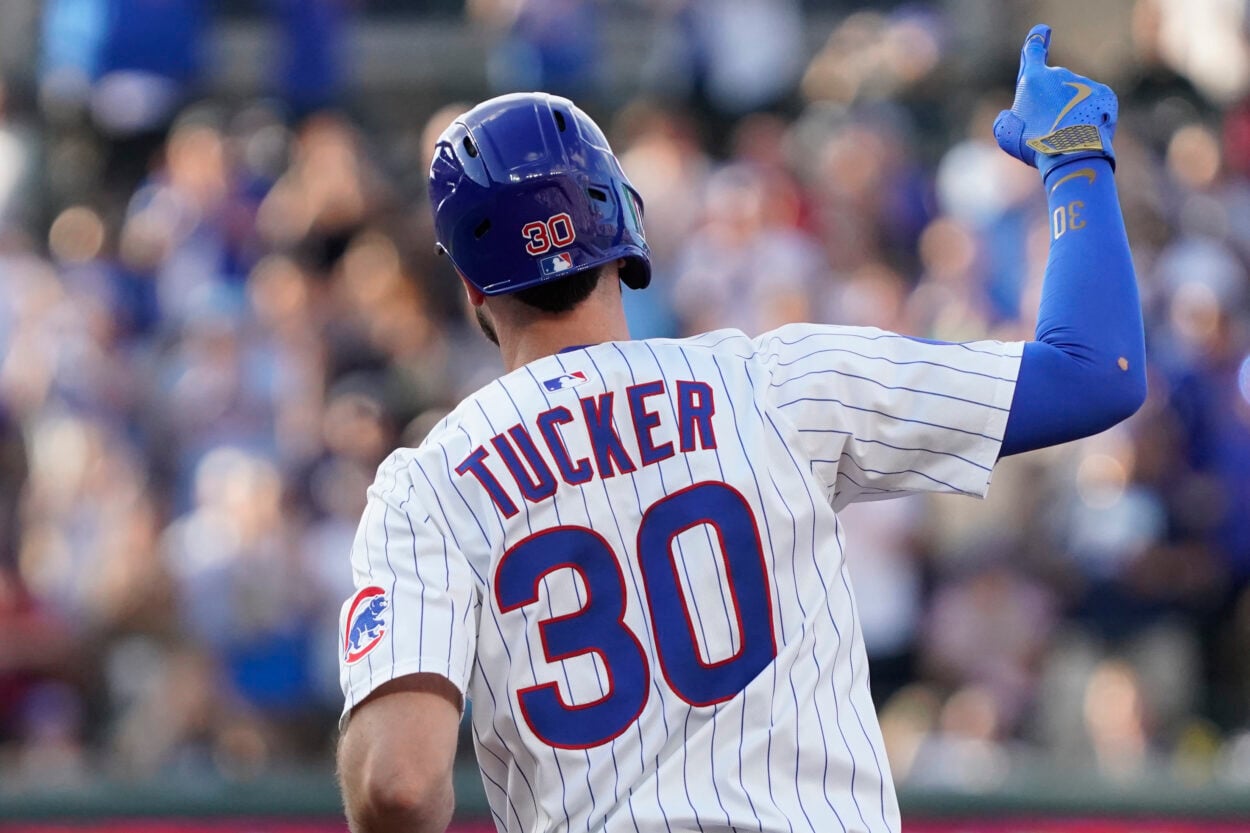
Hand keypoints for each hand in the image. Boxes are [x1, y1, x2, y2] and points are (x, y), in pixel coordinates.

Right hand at [993, 24, 1117, 181]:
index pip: (1033, 50)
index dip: (1036, 40)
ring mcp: (1085, 83)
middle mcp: (1060, 74)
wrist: (1072, 153)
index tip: (1042, 31)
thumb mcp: (1006, 134)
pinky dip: (1088, 115)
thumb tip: (1007, 115)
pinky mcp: (1104, 94)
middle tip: (1046, 126)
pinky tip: (1082, 132)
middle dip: (1050, 100)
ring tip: (1065, 135)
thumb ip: (1005, 118)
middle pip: (1053, 83)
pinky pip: (1093, 102)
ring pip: (1074, 95)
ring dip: (1069, 111)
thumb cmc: (1035, 143)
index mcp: (1034, 78)